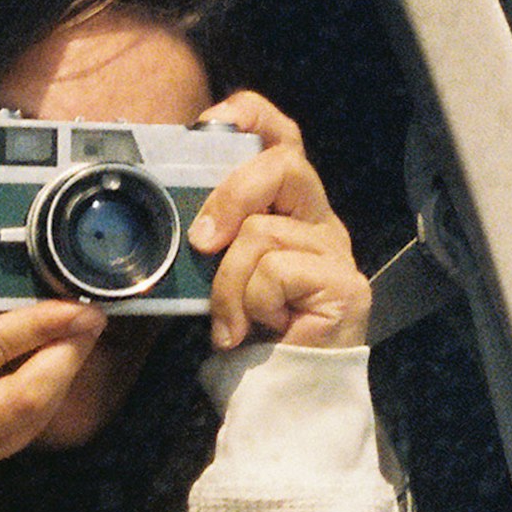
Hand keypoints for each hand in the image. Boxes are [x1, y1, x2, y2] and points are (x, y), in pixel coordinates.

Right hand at [0, 293, 104, 511]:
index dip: (36, 324)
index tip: (71, 301)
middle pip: (25, 398)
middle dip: (68, 355)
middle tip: (91, 317)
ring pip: (30, 425)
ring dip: (62, 379)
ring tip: (79, 340)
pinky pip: (12, 441)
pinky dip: (33, 405)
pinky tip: (45, 376)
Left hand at [188, 89, 369, 351]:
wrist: (281, 395)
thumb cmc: (248, 333)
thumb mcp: (215, 271)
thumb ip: (208, 234)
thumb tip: (168, 206)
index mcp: (290, 207)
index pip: (282, 137)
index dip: (251, 115)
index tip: (209, 123)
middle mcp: (319, 220)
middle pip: (283, 163)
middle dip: (231, 196)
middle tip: (203, 240)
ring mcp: (336, 251)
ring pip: (262, 232)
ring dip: (228, 285)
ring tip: (233, 322)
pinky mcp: (343, 283)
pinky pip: (273, 273)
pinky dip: (250, 306)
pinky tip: (262, 329)